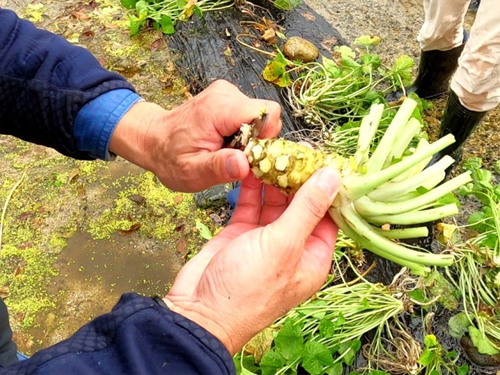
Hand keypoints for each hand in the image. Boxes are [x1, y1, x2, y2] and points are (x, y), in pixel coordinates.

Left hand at [109, 80, 281, 191]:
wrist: (153, 140)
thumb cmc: (170, 158)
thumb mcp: (192, 172)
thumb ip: (219, 168)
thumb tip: (245, 164)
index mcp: (219, 109)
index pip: (267, 112)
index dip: (266, 137)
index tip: (248, 155)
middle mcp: (226, 94)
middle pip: (266, 116)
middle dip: (257, 141)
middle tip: (233, 156)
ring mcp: (227, 93)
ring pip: (259, 117)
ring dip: (249, 138)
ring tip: (224, 149)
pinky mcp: (228, 97)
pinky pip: (250, 116)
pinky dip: (242, 133)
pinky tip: (223, 142)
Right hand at [164, 167, 340, 354]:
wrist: (198, 311)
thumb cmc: (246, 288)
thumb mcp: (283, 245)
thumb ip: (307, 208)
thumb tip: (333, 178)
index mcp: (312, 257)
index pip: (328, 216)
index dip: (327, 188)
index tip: (325, 159)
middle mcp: (291, 248)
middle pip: (301, 205)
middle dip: (298, 178)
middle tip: (295, 148)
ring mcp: (264, 240)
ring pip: (274, 203)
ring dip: (273, 179)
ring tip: (273, 151)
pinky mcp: (240, 234)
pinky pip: (250, 204)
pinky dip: (251, 187)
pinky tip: (251, 165)